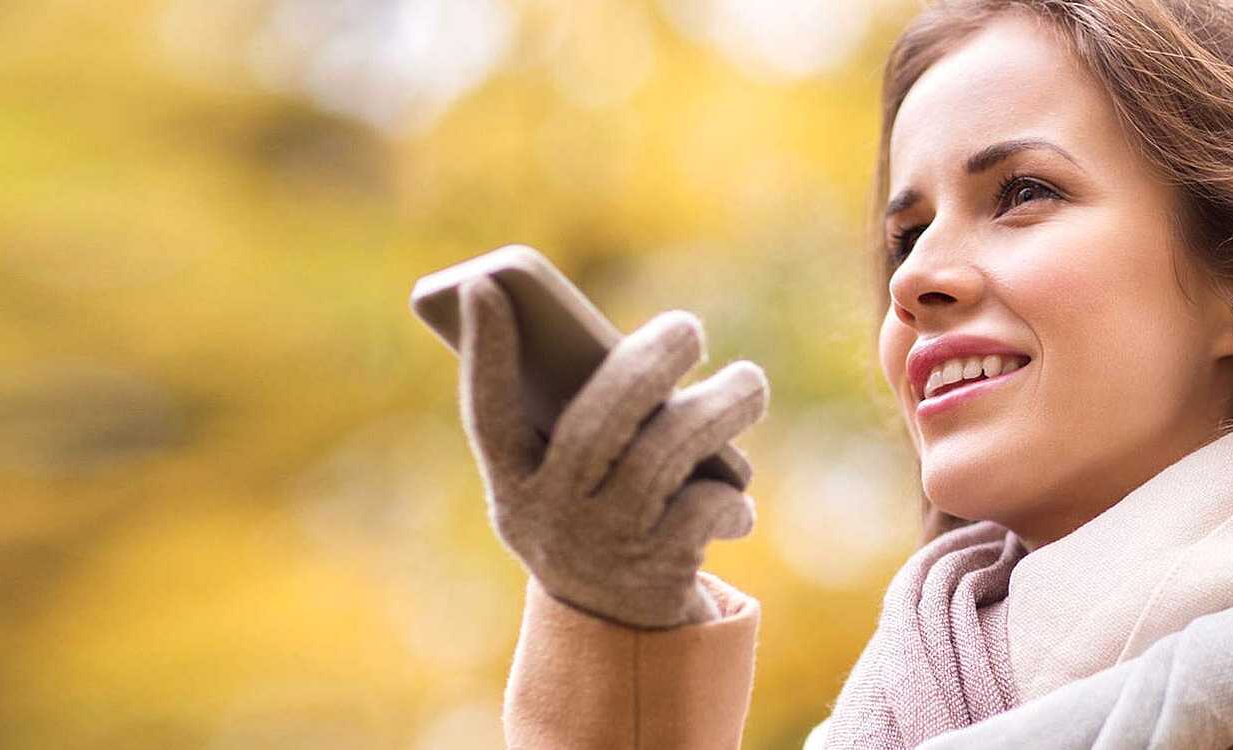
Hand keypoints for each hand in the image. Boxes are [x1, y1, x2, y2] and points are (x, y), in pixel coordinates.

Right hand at [454, 276, 767, 628]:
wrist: (623, 636)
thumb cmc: (598, 519)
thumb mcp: (568, 482)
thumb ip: (584, 422)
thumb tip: (651, 351)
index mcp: (513, 486)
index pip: (487, 413)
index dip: (483, 351)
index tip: (485, 285)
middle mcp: (548, 518)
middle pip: (598, 423)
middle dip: (648, 364)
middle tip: (688, 327)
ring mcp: (602, 547)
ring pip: (664, 457)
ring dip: (717, 410)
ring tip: (749, 383)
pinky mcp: (658, 576)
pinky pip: (702, 508)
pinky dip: (729, 495)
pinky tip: (736, 500)